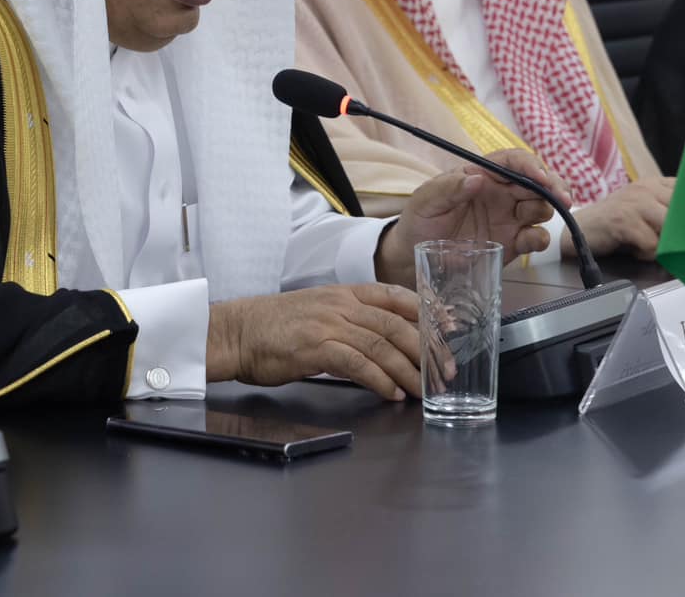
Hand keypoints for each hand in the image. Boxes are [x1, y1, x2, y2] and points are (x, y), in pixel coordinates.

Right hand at [205, 284, 446, 400]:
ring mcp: (328, 324)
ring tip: (423, 390)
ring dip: (409, 371)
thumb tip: (384, 343)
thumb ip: (350, 320)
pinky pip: (358, 363)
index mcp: (343, 293)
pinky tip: (390, 392)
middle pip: (397, 324)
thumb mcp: (317, 312)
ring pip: (382, 345)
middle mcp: (340, 304)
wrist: (235, 332)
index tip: (449, 329)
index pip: (396, 297)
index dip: (427, 312)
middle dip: (428, 349)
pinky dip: (379, 380)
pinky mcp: (315, 347)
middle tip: (445, 371)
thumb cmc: (273, 328)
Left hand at [378, 150, 559, 282]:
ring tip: (533, 216)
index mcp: (483, 173)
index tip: (541, 177)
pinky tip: (530, 240)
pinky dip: (540, 238)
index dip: (531, 165)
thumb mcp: (426, 200)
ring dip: (547, 209)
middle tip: (562, 198)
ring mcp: (510, 218)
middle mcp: (502, 193)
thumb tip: (477, 179)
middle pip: (539, 182)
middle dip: (554, 186)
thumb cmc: (421, 219)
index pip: (514, 161)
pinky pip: (536, 238)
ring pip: (543, 207)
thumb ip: (449, 188)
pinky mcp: (513, 243)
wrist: (416, 254)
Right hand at [568, 178, 674, 259]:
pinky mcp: (624, 220)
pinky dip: (647, 254)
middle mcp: (647, 188)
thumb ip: (670, 212)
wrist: (578, 228)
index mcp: (656, 183)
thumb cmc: (616, 224)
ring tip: (649, 246)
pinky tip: (635, 249)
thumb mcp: (646, 210)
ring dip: (664, 245)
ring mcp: (635, 202)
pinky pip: (653, 245)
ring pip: (671, 229)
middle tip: (677, 246)